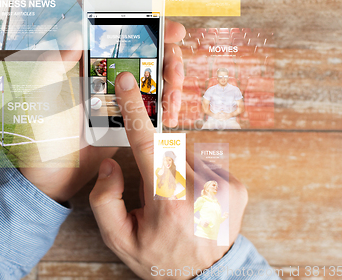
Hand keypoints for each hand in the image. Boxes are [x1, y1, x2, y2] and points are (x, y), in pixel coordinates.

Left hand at [20, 19, 185, 202]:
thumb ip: (52, 62)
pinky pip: (152, 111)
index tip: (171, 30)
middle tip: (173, 69)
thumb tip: (75, 34)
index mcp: (87, 66)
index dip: (149, 30)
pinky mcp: (128, 124)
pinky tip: (170, 115)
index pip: (122, 39)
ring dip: (171, 85)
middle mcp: (107, 80)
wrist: (49, 175)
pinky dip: (166, 110)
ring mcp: (120, 102)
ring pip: (155, 83)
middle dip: (168, 59)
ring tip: (172, 98)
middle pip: (147, 58)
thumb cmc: (38, 134)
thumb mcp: (38, 94)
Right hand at [89, 72, 247, 278]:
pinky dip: (193, 175)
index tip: (126, 82)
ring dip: (174, 170)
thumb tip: (112, 163)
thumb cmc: (159, 257)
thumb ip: (105, 200)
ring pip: (185, 155)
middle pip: (166, 150)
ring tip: (178, 203)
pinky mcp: (236, 186)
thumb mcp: (119, 239)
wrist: (206, 277)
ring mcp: (223, 186)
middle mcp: (200, 189)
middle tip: (158, 196)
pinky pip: (204, 163)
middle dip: (155, 164)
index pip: (146, 144)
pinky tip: (193, 200)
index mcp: (168, 202)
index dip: (133, 110)